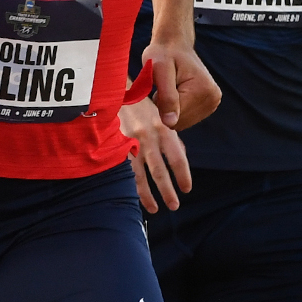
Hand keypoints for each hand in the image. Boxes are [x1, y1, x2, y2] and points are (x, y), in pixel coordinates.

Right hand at [120, 97, 189, 213]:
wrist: (114, 92)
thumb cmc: (140, 105)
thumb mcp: (160, 116)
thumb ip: (170, 137)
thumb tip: (181, 157)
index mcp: (163, 129)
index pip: (177, 158)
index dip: (183, 175)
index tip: (186, 189)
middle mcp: (148, 137)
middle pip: (159, 171)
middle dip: (167, 191)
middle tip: (174, 206)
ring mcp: (130, 143)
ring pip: (140, 175)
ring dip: (147, 194)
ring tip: (154, 209)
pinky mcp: (115, 146)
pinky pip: (123, 170)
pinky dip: (129, 184)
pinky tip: (131, 196)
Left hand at [141, 39, 220, 131]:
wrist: (174, 45)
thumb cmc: (163, 54)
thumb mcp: (159, 72)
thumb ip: (166, 98)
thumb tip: (171, 123)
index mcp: (204, 91)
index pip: (175, 119)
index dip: (161, 104)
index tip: (162, 85)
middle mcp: (213, 98)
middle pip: (180, 123)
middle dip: (166, 108)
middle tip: (165, 86)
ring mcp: (213, 102)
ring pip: (181, 122)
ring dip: (170, 108)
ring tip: (171, 87)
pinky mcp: (209, 105)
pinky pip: (185, 118)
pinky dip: (177, 108)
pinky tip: (177, 91)